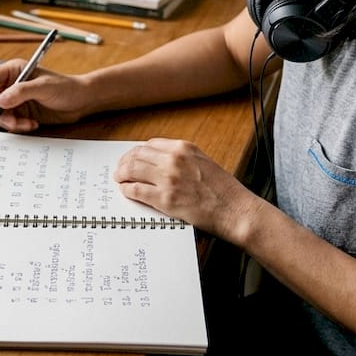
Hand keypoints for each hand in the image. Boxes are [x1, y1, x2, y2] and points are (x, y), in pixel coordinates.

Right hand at [0, 59, 88, 131]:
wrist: (81, 102)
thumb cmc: (67, 87)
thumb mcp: (44, 87)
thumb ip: (22, 92)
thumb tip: (0, 100)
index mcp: (14, 70)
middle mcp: (11, 84)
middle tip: (12, 121)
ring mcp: (15, 99)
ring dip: (10, 122)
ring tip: (27, 123)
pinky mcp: (20, 112)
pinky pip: (9, 122)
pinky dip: (18, 126)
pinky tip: (32, 124)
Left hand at [114, 138, 253, 235]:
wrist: (235, 210)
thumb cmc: (224, 190)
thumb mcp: (203, 161)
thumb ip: (182, 158)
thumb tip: (160, 161)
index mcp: (184, 148)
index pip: (150, 145)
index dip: (137, 152)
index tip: (132, 157)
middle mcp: (174, 159)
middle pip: (137, 155)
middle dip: (125, 162)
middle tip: (120, 170)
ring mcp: (169, 179)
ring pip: (132, 170)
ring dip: (122, 175)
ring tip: (120, 179)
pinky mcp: (165, 199)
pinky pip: (136, 190)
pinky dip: (128, 190)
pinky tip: (127, 192)